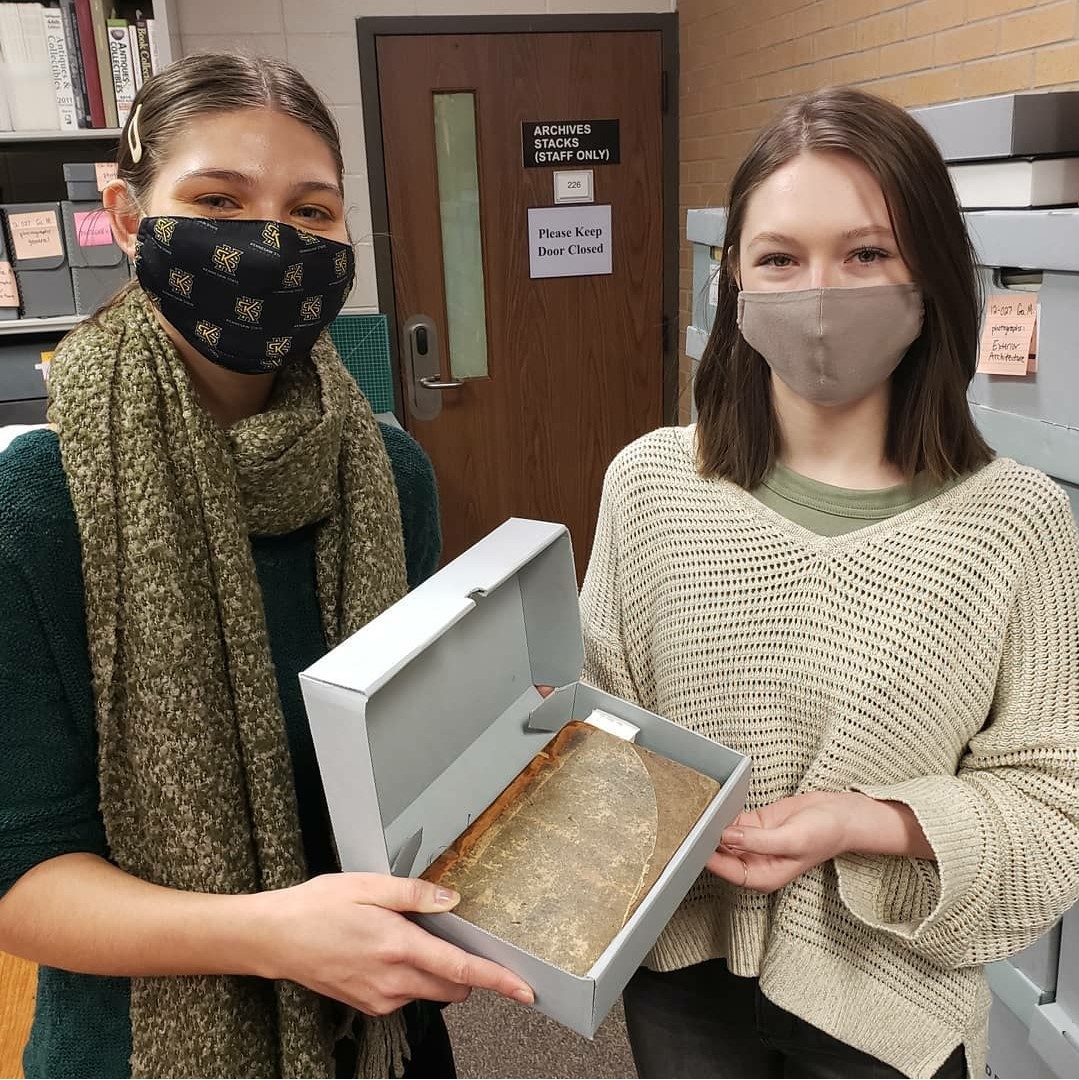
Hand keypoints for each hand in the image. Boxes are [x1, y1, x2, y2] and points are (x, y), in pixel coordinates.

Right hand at [251, 872, 534, 1015]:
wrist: (274, 938)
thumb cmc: (317, 907)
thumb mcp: (367, 885)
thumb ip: (414, 893)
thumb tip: (450, 900)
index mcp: (398, 947)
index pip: (461, 970)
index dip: (498, 980)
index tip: (524, 990)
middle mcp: (392, 980)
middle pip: (452, 985)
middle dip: (464, 967)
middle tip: (445, 932)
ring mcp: (379, 997)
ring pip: (429, 989)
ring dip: (434, 968)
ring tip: (400, 934)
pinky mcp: (368, 1004)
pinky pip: (405, 993)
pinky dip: (409, 974)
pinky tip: (384, 949)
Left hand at [707, 791, 859, 893]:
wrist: (841, 814)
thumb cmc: (825, 834)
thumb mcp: (792, 839)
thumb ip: (758, 841)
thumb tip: (727, 836)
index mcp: (764, 876)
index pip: (728, 871)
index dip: (709, 858)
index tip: (694, 842)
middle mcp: (755, 863)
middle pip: (721, 855)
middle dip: (705, 842)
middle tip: (687, 824)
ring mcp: (752, 843)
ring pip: (723, 837)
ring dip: (710, 827)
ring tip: (693, 812)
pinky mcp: (753, 825)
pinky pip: (730, 822)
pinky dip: (721, 815)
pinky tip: (710, 805)